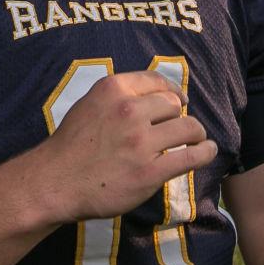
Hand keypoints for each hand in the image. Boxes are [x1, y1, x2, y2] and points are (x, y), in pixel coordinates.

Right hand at [32, 70, 216, 223]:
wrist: (55, 182)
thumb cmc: (71, 145)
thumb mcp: (89, 105)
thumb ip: (117, 96)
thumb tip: (151, 94)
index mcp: (113, 89)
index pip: (157, 82)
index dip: (173, 91)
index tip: (180, 100)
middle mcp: (129, 111)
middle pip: (173, 104)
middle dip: (180, 114)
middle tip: (179, 127)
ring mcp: (140, 142)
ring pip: (187, 128)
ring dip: (196, 133)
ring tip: (198, 139)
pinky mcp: (150, 171)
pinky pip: (190, 157)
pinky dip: (205, 152)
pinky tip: (208, 151)